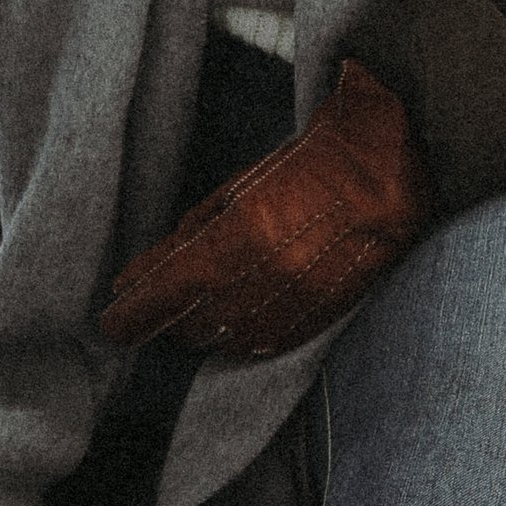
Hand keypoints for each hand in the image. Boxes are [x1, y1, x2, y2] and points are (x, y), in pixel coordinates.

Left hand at [100, 59, 432, 360]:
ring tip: (197, 305)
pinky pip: (267, 343)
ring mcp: (300, 301)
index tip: (110, 322)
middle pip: (192, 323)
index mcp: (241, 236)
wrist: (395, 165)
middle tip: (154, 302)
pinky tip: (235, 320)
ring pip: (227, 339)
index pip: (165, 296)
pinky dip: (242, 336)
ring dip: (203, 327)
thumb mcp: (236, 188)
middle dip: (166, 317)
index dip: (130, 316)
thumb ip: (184, 237)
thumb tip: (134, 278)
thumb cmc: (310, 163)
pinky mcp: (324, 315)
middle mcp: (269, 277)